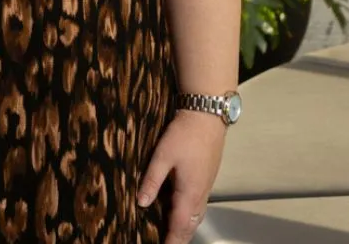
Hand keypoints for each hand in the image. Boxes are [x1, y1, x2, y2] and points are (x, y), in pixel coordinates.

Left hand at [137, 111, 225, 243]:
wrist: (207, 117)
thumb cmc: (184, 135)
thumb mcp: (162, 156)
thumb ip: (151, 180)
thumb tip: (141, 203)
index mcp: (189, 193)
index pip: (180, 226)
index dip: (172, 241)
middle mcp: (200, 194)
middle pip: (191, 225)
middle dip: (180, 237)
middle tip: (167, 243)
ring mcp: (206, 186)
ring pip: (198, 216)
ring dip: (186, 227)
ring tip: (174, 233)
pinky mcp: (208, 178)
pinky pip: (200, 206)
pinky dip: (191, 215)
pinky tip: (182, 210)